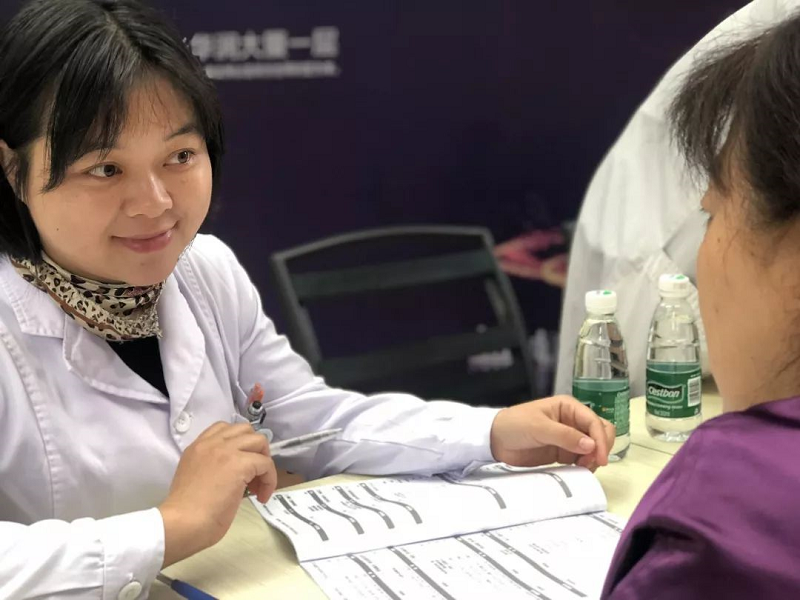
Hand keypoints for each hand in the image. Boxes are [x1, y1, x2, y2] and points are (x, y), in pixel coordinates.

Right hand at [158, 422, 277, 566]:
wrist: (181, 524)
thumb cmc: (185, 513)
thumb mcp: (195, 478)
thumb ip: (211, 468)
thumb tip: (231, 476)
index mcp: (197, 448)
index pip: (223, 429)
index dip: (238, 445)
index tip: (240, 467)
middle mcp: (210, 444)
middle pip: (245, 430)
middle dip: (255, 450)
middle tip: (253, 474)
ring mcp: (225, 451)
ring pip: (259, 441)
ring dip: (264, 461)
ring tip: (258, 485)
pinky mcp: (239, 464)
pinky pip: (266, 463)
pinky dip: (269, 480)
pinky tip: (261, 497)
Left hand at [489, 395, 614, 470]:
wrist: (494, 440)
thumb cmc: (515, 425)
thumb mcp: (539, 427)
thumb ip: (565, 436)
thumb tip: (591, 446)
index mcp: (568, 407)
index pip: (594, 422)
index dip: (600, 440)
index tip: (600, 459)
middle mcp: (573, 420)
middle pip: (600, 432)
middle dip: (601, 447)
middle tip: (591, 463)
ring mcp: (569, 437)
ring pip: (594, 446)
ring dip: (595, 457)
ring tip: (583, 468)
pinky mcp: (564, 453)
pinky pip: (583, 458)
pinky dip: (586, 464)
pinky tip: (579, 470)